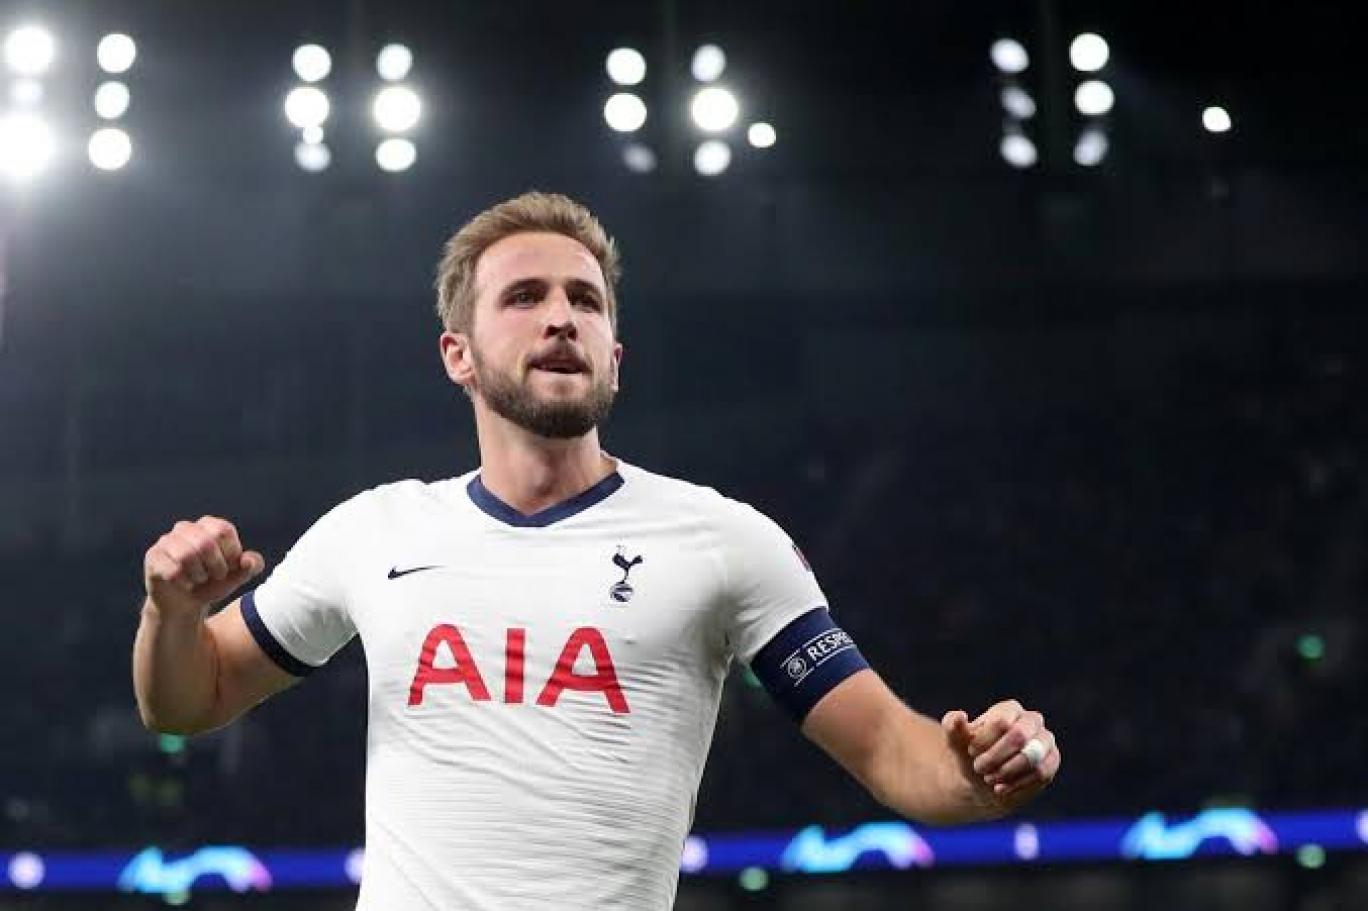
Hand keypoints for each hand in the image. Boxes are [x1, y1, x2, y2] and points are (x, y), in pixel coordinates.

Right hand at [144, 516, 264, 616]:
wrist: (185, 604)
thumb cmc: (212, 583)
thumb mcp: (237, 576)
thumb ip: (251, 565)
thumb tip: (248, 560)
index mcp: (208, 525)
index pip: (223, 530)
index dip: (230, 554)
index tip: (228, 566)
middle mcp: (185, 528)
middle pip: (206, 543)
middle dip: (216, 566)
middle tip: (214, 576)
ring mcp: (166, 541)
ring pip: (186, 555)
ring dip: (198, 575)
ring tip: (197, 579)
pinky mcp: (153, 557)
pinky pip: (172, 570)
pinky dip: (183, 583)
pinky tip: (183, 584)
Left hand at [942, 699, 1058, 814]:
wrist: (984, 781)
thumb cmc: (971, 756)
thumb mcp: (956, 742)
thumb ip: (953, 727)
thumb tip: (959, 716)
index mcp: (1009, 709)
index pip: (1001, 722)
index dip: (983, 742)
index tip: (971, 752)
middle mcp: (1032, 720)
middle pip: (1019, 736)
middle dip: (995, 757)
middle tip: (980, 768)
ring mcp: (1045, 741)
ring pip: (1031, 757)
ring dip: (1006, 772)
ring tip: (989, 779)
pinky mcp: (1051, 762)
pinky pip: (1041, 773)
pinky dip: (1018, 784)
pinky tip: (1001, 789)